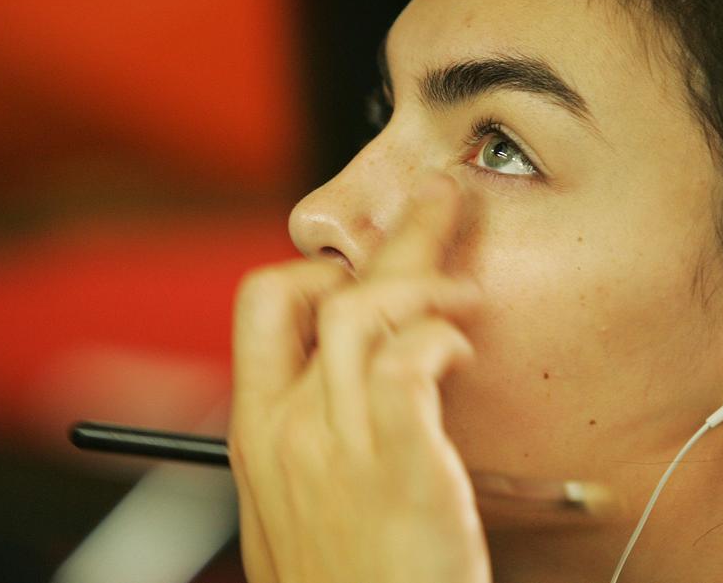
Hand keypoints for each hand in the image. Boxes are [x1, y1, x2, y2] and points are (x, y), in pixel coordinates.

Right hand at [230, 175, 490, 582]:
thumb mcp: (297, 521)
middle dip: (380, 237)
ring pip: (360, 308)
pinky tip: (459, 346)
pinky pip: (406, 359)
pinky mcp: (394, 460)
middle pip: (314, 289)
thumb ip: (309, 453)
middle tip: (435, 201)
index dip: (314, 272)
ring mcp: (333, 442)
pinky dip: (436, 336)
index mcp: (257, 436)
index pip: (263, 308)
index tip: (366, 271)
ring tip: (465, 286)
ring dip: (421, 279)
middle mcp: (285, 428)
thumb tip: (341, 400)